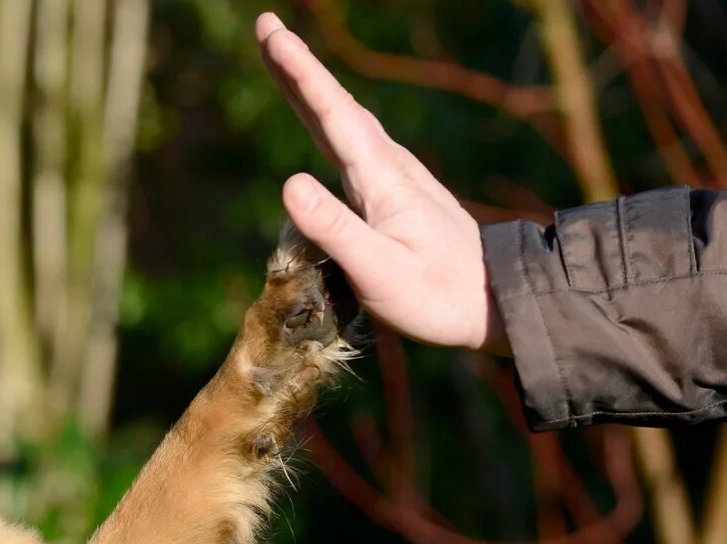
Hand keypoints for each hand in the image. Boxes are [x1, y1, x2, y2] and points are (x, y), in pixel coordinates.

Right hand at [255, 13, 508, 354]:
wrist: (494, 300)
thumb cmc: (435, 295)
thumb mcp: (380, 271)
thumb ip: (335, 228)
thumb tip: (288, 182)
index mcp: (382, 179)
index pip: (332, 116)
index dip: (300, 74)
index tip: (272, 34)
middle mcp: (387, 166)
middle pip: (335, 107)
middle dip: (298, 67)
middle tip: (265, 28)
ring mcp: (392, 176)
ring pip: (343, 120)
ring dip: (309, 88)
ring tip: (280, 59)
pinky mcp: (392, 192)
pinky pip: (349, 141)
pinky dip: (325, 116)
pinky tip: (319, 116)